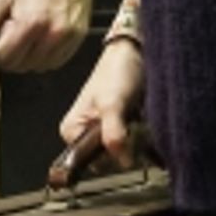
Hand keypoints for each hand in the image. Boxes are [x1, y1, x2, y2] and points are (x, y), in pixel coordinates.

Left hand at [0, 0, 93, 72]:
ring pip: (41, 66)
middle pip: (23, 65)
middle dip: (14, 51)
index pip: (5, 59)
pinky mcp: (80, 35)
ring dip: (31, 55)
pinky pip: (59, 60)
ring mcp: (69, 36)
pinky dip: (48, 54)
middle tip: (17, 26)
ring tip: (32, 28)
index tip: (2, 31)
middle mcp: (52, 33)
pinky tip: (44, 33)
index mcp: (30, 23)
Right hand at [59, 39, 145, 164]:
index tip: (124, 138)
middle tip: (133, 124)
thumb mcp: (113, 103)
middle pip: (107, 160)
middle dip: (125, 147)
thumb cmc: (117, 71)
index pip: (91, 163)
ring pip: (121, 153)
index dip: (111, 156)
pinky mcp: (120, 128)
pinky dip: (141, 138)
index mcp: (72, 130)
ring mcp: (102, 132)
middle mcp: (84, 134)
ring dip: (135, 142)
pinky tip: (143, 122)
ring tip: (138, 119)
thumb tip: (122, 161)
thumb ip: (113, 134)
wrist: (135, 52)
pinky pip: (131, 144)